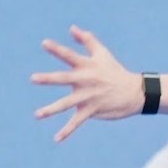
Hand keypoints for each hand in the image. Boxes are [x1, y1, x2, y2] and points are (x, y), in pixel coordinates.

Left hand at [31, 25, 144, 141]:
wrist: (134, 92)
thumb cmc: (115, 71)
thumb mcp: (102, 53)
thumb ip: (86, 40)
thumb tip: (72, 28)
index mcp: (86, 66)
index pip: (69, 55)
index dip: (57, 49)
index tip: (44, 43)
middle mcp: (85, 80)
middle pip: (64, 78)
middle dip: (49, 79)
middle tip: (33, 79)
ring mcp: (88, 96)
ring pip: (67, 104)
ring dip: (51, 109)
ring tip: (37, 115)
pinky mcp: (92, 110)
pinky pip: (77, 122)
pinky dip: (67, 131)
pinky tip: (56, 139)